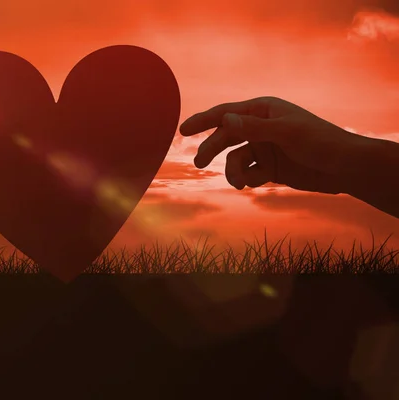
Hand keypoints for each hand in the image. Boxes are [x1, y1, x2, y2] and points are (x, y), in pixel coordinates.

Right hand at [180, 96, 364, 193]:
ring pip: (235, 159)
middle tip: (198, 162)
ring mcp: (264, 148)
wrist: (345, 169)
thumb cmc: (320, 142)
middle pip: (226, 137)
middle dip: (212, 149)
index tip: (183, 130)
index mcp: (263, 111)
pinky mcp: (270, 168)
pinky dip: (247, 180)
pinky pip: (248, 173)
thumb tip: (224, 121)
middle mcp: (261, 128)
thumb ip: (254, 127)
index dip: (203, 121)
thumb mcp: (286, 133)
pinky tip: (254, 184)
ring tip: (239, 183)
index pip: (226, 114)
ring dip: (234, 171)